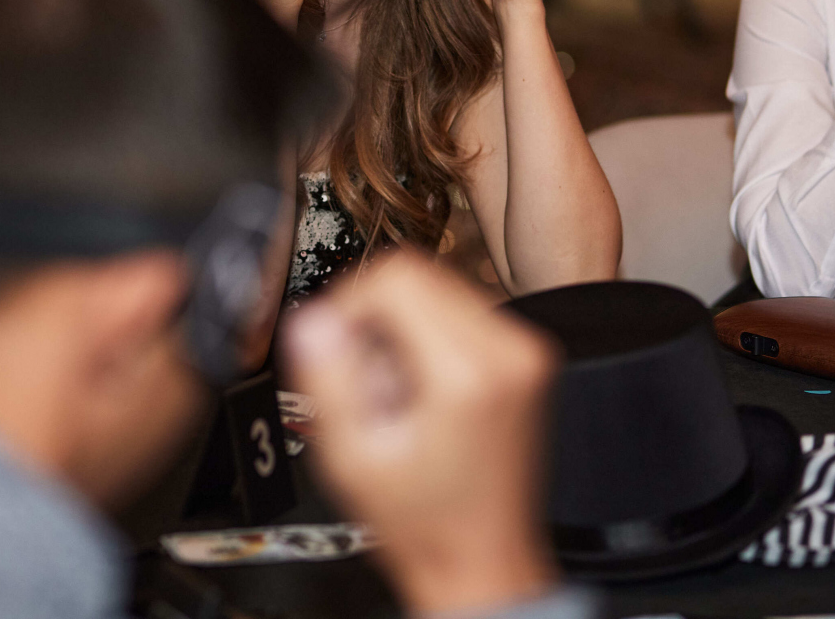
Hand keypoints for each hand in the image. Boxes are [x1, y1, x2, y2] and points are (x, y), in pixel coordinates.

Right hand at [283, 253, 560, 615]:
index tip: (331, 342)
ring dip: (398, 326)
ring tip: (391, 391)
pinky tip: (416, 389)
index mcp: (469, 373)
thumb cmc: (426, 523)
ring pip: (437, 286)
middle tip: (360, 377)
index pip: (397, 277)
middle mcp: (509, 351)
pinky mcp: (524, 355)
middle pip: (418, 274)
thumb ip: (328, 379)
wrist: (481, 560)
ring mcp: (524, 351)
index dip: (348, 303)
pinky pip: (459, 310)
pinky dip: (425, 335)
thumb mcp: (352, 458)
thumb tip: (311, 318)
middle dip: (372, 316)